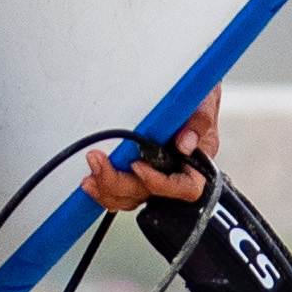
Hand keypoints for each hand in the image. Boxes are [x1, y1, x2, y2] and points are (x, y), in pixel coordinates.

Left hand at [82, 96, 218, 213]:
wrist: (186, 93)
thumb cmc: (197, 99)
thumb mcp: (203, 103)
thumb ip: (199, 121)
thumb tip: (186, 143)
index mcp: (197, 164)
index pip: (185, 189)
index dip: (159, 183)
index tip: (137, 165)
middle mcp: (174, 175)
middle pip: (148, 194)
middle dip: (118, 182)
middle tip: (97, 161)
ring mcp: (154, 177)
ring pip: (131, 198)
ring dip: (107, 190)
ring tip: (89, 176)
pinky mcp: (136, 174)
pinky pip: (121, 192)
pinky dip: (105, 189)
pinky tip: (91, 181)